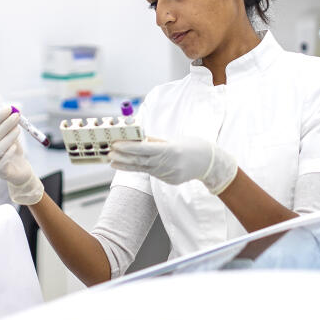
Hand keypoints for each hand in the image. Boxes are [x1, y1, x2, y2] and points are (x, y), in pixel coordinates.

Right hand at [0, 107, 43, 204]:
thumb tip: (15, 112)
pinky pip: (2, 162)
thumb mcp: (12, 138)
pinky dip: (8, 153)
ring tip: (18, 130)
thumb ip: (12, 127)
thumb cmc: (14, 152)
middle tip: (16, 116)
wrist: (20, 172)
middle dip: (5, 125)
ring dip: (8, 138)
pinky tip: (15, 147)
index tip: (9, 109)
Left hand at [108, 137, 238, 195]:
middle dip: (123, 157)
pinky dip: (140, 168)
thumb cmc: (192, 146)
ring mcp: (168, 175)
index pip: (145, 150)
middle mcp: (168, 164)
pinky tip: (127, 165)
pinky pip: (152, 173)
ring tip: (112, 160)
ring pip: (143, 169)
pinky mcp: (169, 180)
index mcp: (170, 151)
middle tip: (109, 152)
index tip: (116, 144)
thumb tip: (137, 139)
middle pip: (141, 161)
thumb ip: (155, 141)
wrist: (210, 162)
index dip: (129, 148)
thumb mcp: (173, 140)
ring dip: (126, 165)